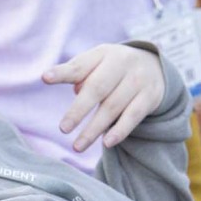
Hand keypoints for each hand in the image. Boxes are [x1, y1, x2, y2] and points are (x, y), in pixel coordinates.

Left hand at [44, 43, 166, 152]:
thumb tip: (76, 91)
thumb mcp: (97, 63)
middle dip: (78, 110)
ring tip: (77, 146)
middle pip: (97, 88)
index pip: (80, 65)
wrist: (154, 66)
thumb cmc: (113, 68)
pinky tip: (106, 143)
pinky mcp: (150, 97)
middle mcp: (122, 63)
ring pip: (113, 107)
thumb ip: (80, 73)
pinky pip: (133, 116)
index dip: (62, 72)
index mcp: (103, 53)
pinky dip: (120, 130)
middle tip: (63, 129)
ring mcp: (138, 80)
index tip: (45, 78)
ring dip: (94, 129)